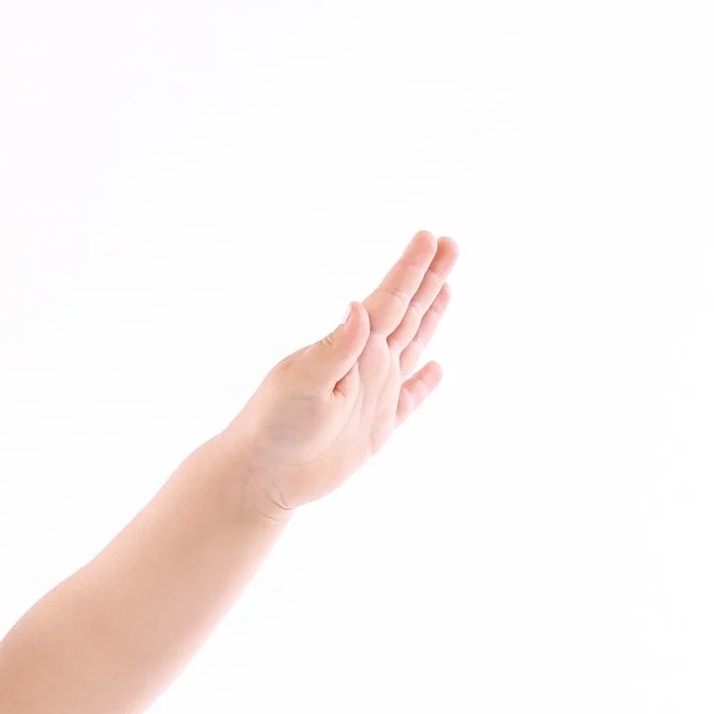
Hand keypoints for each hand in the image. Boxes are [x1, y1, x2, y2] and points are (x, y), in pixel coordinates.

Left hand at [226, 231, 455, 516]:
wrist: (262, 476)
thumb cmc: (274, 425)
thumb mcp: (302, 383)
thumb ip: (335, 349)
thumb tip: (358, 306)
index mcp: (351, 348)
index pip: (388, 300)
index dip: (410, 270)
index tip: (430, 237)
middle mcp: (366, 364)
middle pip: (407, 313)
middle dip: (429, 279)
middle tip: (451, 244)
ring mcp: (373, 394)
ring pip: (412, 345)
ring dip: (430, 316)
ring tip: (447, 287)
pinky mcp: (376, 427)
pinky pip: (410, 400)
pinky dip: (425, 384)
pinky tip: (436, 367)